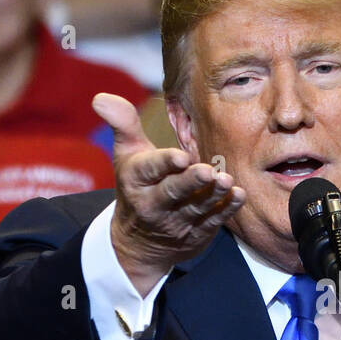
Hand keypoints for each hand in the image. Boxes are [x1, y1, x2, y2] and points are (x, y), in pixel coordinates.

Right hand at [92, 93, 244, 294]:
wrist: (138, 241)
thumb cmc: (137, 185)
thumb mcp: (126, 155)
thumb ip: (123, 124)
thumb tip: (101, 97)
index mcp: (135, 180)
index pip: (149, 169)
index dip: (165, 163)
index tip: (181, 157)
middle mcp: (153, 204)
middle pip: (172, 192)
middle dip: (189, 182)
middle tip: (207, 170)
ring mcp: (175, 222)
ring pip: (196, 208)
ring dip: (213, 195)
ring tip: (227, 181)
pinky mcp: (196, 235)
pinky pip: (212, 223)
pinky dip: (226, 210)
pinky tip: (239, 196)